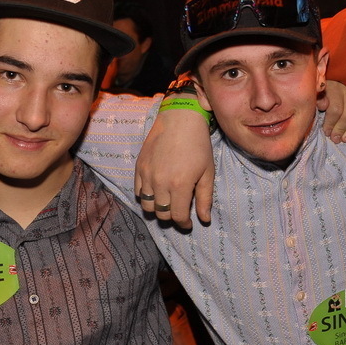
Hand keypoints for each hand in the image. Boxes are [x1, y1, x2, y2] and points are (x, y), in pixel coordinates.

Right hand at [136, 107, 213, 228]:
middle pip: (161, 213)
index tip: (188, 224)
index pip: (177, 216)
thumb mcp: (207, 172)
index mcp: (180, 185)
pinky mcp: (139, 167)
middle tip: (178, 212)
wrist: (180, 120)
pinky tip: (155, 192)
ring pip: (146, 205)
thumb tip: (204, 220)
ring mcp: (147, 175)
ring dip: (157, 209)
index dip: (183, 224)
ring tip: (166, 204)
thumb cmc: (198, 145)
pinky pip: (137, 191)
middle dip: (171, 217)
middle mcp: (160, 183)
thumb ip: (204, 198)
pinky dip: (145, 196)